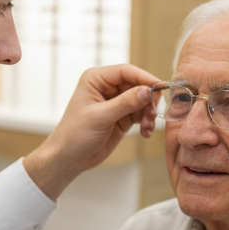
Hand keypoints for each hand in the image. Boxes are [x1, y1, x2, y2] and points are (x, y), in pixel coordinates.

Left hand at [23, 64, 159, 199]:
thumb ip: (125, 103)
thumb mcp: (100, 117)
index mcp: (96, 79)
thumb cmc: (76, 134)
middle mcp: (107, 87)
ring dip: (148, 113)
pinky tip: (145, 133)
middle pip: (137, 85)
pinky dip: (146, 122)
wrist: (69, 158)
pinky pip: (140, 114)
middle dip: (148, 100)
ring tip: (148, 127)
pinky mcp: (122, 116)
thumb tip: (147, 91)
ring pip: (142, 100)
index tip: (159, 88)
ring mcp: (115, 102)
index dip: (144, 78)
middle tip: (153, 114)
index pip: (126, 71)